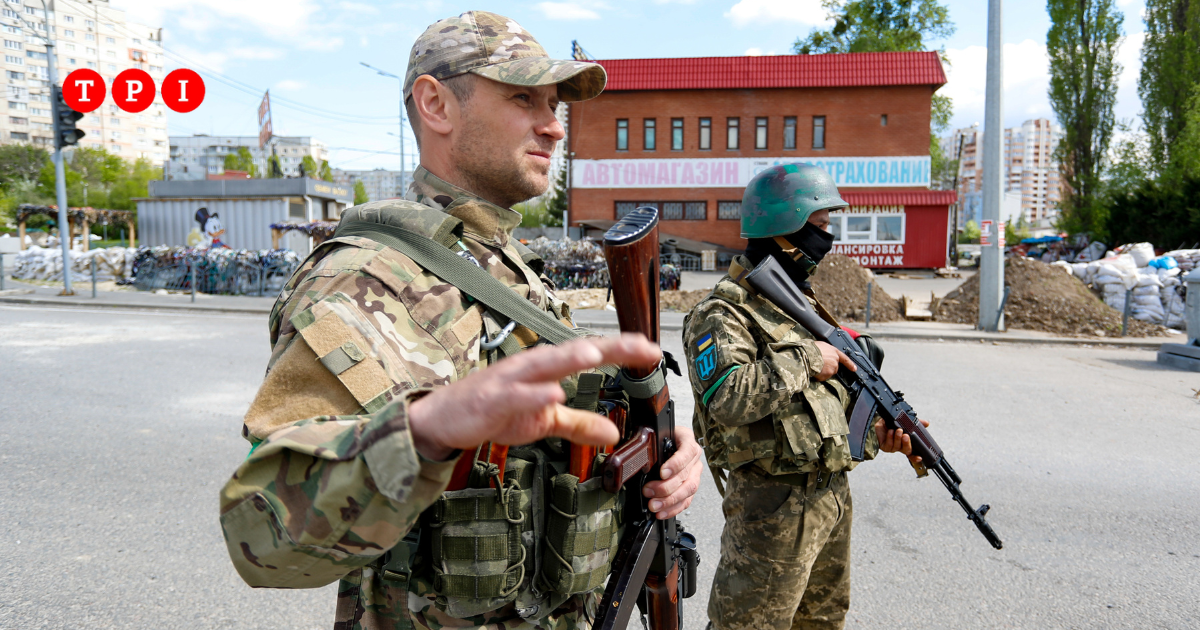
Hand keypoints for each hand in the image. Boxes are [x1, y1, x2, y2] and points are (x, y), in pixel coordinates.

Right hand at [408, 334, 661, 459]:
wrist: (444, 421)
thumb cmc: (494, 413)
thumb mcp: (544, 421)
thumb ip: (578, 424)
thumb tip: (613, 432)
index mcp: (547, 369)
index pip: (590, 355)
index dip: (621, 351)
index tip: (653, 350)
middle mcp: (531, 367)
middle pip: (574, 351)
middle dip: (607, 347)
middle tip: (639, 345)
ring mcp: (510, 380)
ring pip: (543, 365)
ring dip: (569, 358)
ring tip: (596, 354)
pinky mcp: (491, 399)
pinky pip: (515, 395)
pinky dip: (534, 393)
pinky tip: (554, 392)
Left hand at [642, 425, 702, 519]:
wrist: (668, 442)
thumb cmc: (660, 438)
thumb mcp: (655, 435)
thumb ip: (649, 443)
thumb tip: (635, 455)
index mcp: (687, 439)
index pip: (686, 452)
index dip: (675, 464)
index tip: (662, 473)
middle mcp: (694, 457)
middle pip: (686, 475)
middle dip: (666, 487)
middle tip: (649, 491)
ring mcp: (695, 472)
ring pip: (689, 489)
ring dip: (669, 500)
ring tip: (654, 505)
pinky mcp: (691, 486)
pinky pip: (686, 500)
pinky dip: (673, 508)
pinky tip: (661, 512)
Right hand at [815, 341, 855, 380]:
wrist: (807, 355)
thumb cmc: (811, 349)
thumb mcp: (821, 345)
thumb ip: (826, 351)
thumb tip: (823, 354)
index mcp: (834, 351)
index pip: (845, 358)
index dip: (850, 364)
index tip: (854, 369)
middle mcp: (835, 360)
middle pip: (835, 367)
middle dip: (828, 367)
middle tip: (818, 364)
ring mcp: (832, 368)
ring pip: (829, 372)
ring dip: (823, 372)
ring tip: (814, 366)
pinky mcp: (828, 374)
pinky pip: (823, 377)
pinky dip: (819, 376)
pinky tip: (814, 371)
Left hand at [874, 417, 931, 465]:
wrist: (877, 421)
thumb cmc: (891, 423)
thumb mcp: (904, 421)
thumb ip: (916, 422)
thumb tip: (927, 423)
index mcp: (906, 443)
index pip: (913, 453)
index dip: (916, 457)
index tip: (920, 457)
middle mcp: (900, 446)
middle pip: (907, 451)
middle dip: (907, 443)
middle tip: (906, 436)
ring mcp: (892, 447)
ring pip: (897, 447)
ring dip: (898, 438)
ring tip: (898, 430)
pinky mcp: (885, 447)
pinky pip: (889, 444)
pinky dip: (890, 437)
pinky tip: (890, 431)